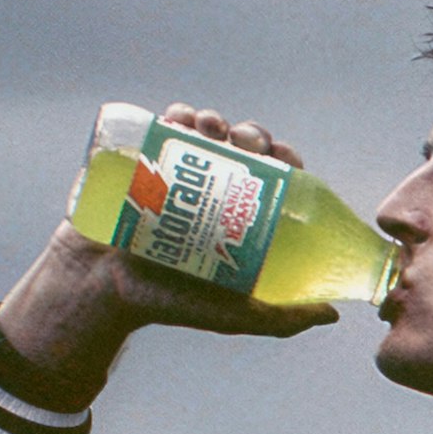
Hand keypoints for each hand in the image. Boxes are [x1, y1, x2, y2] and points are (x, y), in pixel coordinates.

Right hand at [0, 103, 336, 401]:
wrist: (99, 290)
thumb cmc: (168, 303)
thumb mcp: (232, 315)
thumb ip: (279, 319)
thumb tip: (333, 314)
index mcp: (239, 217)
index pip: (273, 179)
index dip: (285, 160)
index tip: (285, 156)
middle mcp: (211, 192)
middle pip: (241, 150)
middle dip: (250, 135)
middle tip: (245, 142)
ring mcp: (176, 175)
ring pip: (205, 133)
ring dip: (215, 119)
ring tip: (212, 127)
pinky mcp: (140, 162)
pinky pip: (163, 128)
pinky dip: (177, 114)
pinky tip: (183, 116)